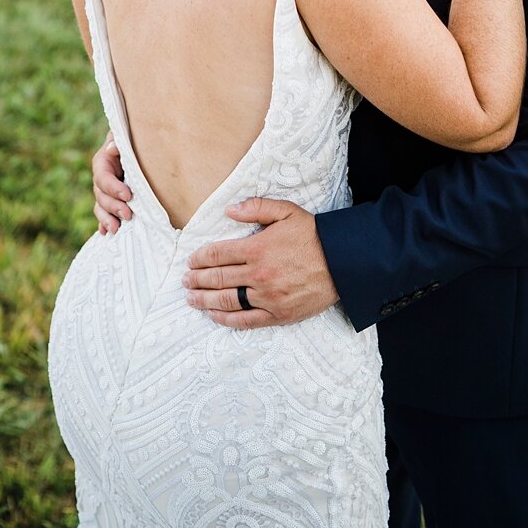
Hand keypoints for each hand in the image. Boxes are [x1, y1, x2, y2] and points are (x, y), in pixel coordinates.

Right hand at [92, 131, 132, 234]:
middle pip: (101, 196)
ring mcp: (104, 192)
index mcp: (102, 163)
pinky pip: (103, 215)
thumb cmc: (133, 139)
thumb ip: (118, 141)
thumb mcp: (126, 137)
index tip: (128, 195)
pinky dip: (103, 223)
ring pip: (100, 207)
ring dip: (106, 219)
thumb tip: (113, 148)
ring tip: (115, 229)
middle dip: (113, 207)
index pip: (103, 178)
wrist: (137, 147)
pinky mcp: (110, 202)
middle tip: (128, 214)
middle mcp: (100, 179)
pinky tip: (105, 233)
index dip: (113, 188)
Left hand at [182, 197, 338, 328]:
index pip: (218, 254)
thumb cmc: (313, 234)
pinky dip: (227, 319)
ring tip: (191, 298)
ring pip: (227, 301)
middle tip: (185, 281)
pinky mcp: (278, 314)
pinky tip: (214, 316)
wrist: (342, 262)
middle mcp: (258, 274)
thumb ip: (256, 208)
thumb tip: (229, 209)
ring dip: (205, 300)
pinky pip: (246, 320)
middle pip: (218, 278)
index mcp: (257, 248)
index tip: (190, 261)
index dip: (200, 258)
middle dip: (197, 280)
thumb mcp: (286, 211)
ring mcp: (267, 297)